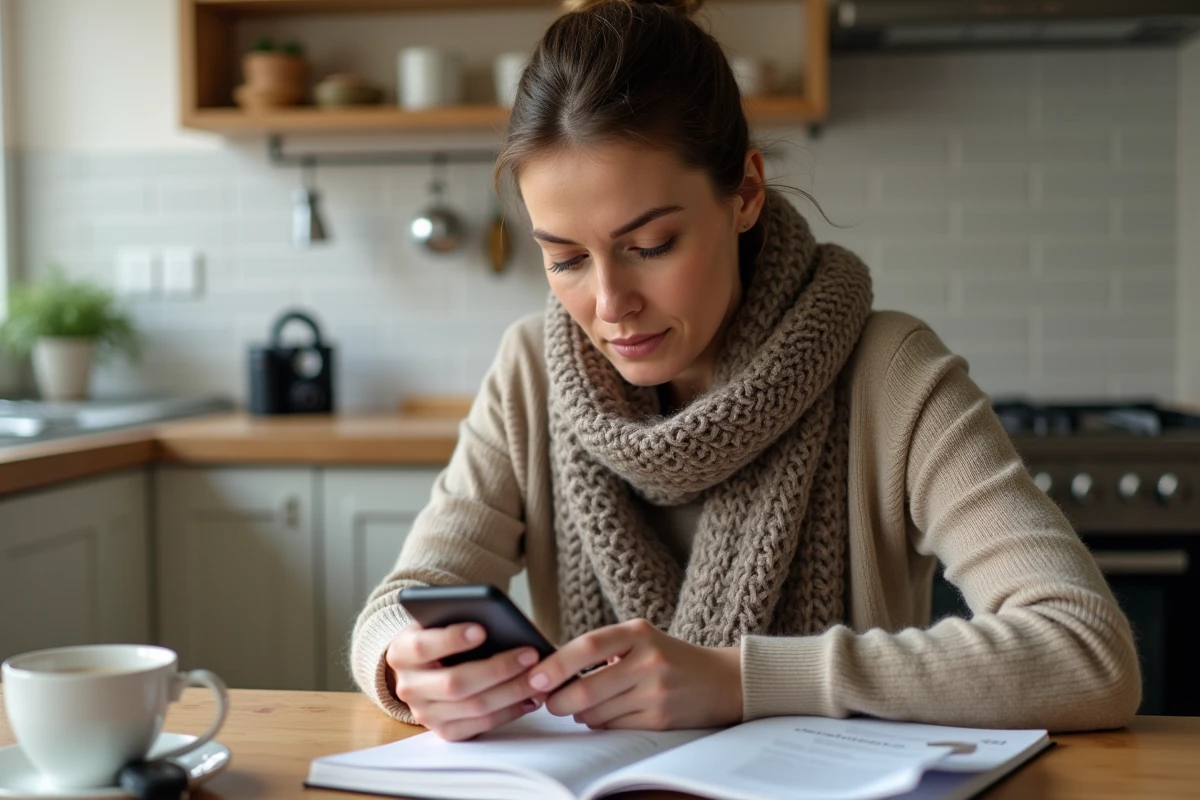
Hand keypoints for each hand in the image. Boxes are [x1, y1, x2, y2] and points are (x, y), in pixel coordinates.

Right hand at [384, 622, 547, 740]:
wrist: (423, 666)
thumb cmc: (439, 636)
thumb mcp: (438, 621)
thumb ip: (458, 619)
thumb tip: (499, 622)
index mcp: (401, 652)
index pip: (423, 646)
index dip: (452, 639)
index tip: (482, 629)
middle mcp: (408, 687)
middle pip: (455, 683)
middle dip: (498, 668)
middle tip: (530, 654)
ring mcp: (425, 713)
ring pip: (474, 707)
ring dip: (512, 691)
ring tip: (539, 676)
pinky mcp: (444, 731)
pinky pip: (481, 725)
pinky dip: (510, 711)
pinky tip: (531, 697)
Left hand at [527, 618, 741, 730]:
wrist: (720, 680)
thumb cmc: (668, 657)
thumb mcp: (640, 639)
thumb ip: (601, 649)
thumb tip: (551, 671)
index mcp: (638, 632)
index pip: (587, 646)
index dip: (556, 665)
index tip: (534, 678)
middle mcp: (648, 659)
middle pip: (586, 688)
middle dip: (559, 701)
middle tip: (549, 702)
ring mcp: (656, 691)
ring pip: (597, 713)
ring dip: (580, 714)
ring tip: (584, 706)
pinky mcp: (660, 719)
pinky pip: (614, 727)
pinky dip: (601, 724)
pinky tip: (607, 714)